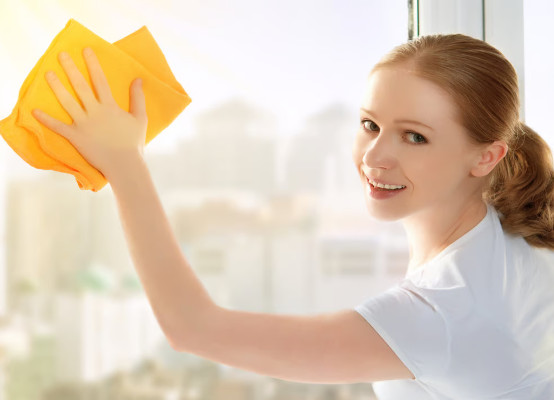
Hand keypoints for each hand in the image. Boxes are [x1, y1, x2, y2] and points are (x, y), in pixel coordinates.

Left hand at [32, 47, 147, 178]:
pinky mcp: (76, 137)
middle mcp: (95, 112)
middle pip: (80, 86)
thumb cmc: (133, 143)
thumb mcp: (140, 119)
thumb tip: (138, 79)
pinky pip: (58, 127)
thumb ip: (138, 98)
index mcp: (110, 107)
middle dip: (71, 69)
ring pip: (67, 102)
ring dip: (57, 87)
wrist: (124, 164)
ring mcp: (84, 124)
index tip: (86, 50)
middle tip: (62, 55)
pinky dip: (46, 120)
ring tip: (48, 74)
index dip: (93, 64)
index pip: (100, 81)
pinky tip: (35, 110)